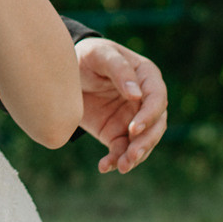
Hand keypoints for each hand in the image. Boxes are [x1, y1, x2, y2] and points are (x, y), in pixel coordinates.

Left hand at [76, 37, 167, 173]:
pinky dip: (115, 160)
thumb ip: (119, 70)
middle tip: (131, 155)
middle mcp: (144, 100)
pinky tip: (105, 166)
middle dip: (146, 142)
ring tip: (121, 167)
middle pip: (156, 125)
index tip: (134, 128)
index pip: (157, 99)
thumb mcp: (100, 54)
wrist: (66, 71)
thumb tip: (137, 95)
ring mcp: (132, 119)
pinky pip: (121, 150)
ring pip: (142, 142)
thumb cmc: (88, 55)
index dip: (149, 116)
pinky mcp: (117, 133)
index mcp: (147, 77)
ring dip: (134, 157)